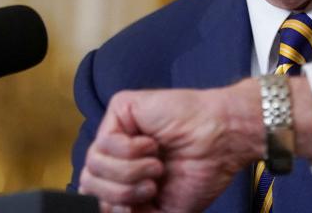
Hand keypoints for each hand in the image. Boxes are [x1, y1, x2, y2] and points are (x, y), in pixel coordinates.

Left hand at [80, 79, 264, 212]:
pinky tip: (153, 144)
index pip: (94, 197)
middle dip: (121, 193)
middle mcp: (117, 153)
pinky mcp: (121, 109)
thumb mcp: (161, 210)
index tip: (137, 206)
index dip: (112, 207)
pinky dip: (132, 151)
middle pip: (89, 183)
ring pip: (93, 164)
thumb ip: (130, 212)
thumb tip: (105, 210)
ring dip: (130, 172)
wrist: (222, 142)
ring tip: (157, 166)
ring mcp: (117, 130)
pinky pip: (104, 141)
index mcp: (124, 176)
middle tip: (152, 186)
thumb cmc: (201, 170)